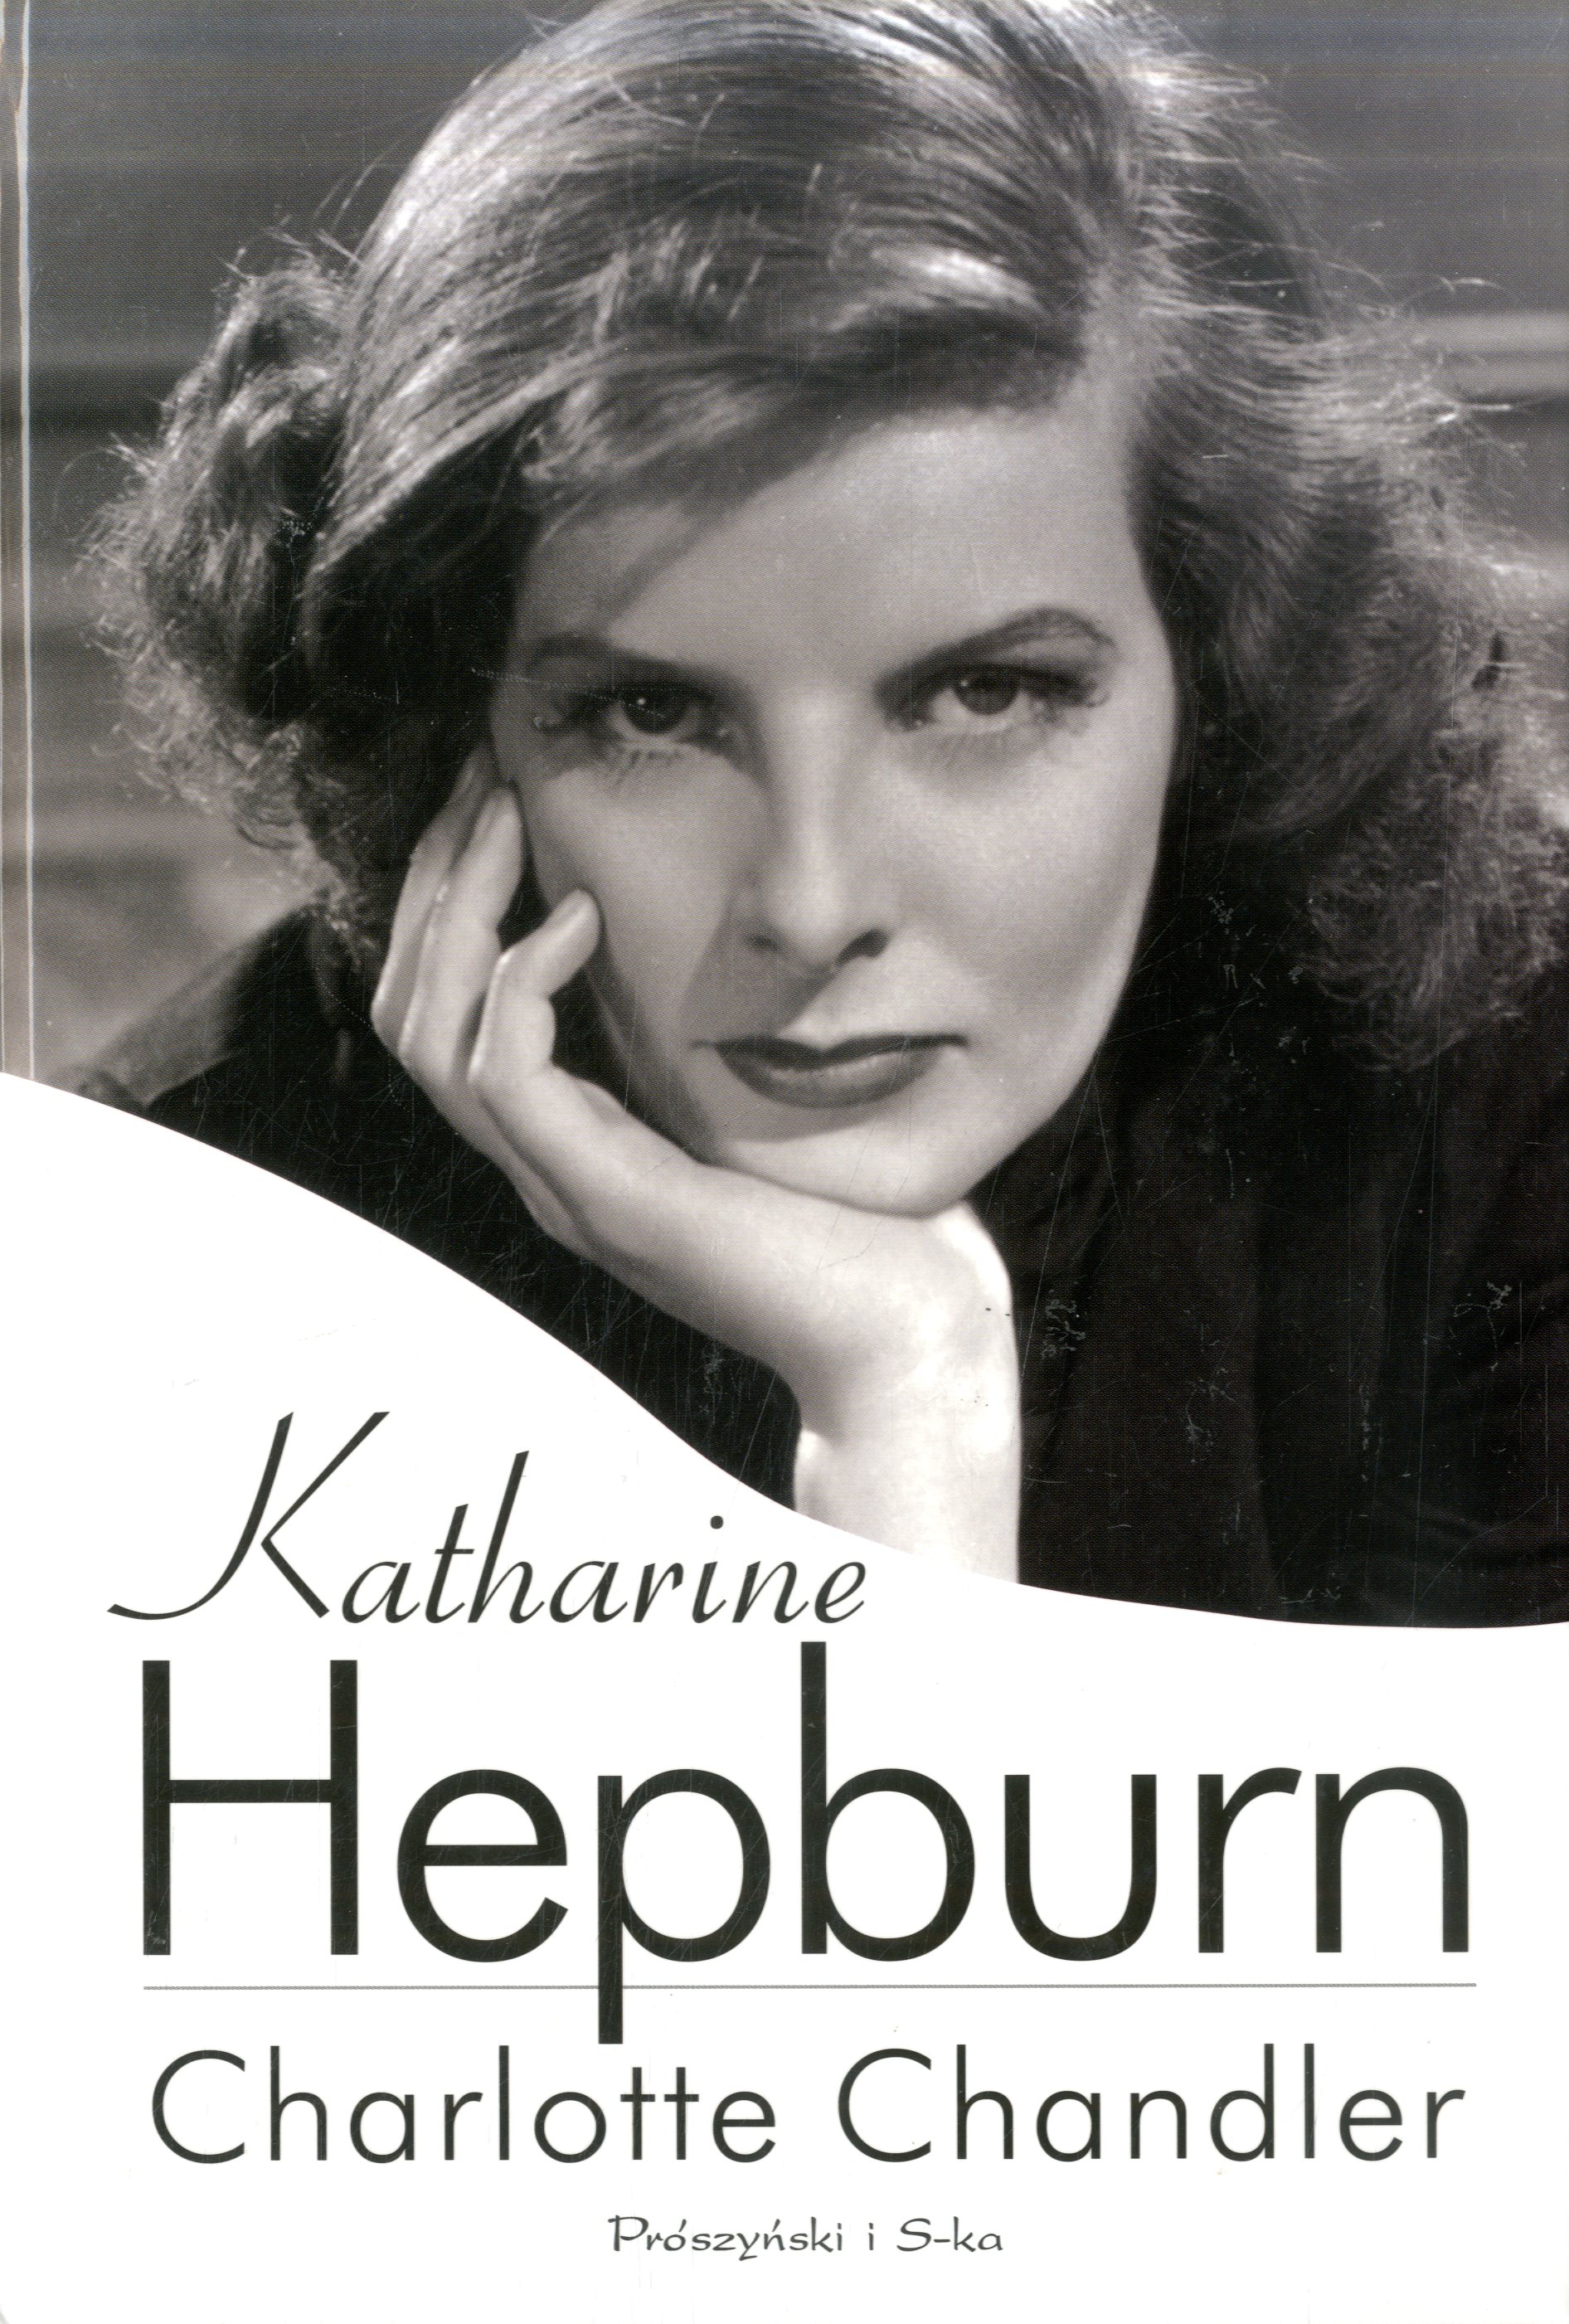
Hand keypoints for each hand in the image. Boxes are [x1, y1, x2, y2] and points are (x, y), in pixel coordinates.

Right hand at [372, 758, 1020, 1573]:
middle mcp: (547, 1168)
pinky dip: (522, 980)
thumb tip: (730, 927)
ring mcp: (565, 1190)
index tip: (499, 799)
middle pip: (414, 1015)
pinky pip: (506, 1076)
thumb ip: (719, 1033)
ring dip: (458, 911)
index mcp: (575, 1145)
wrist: (907, 1336)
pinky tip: (579, 914)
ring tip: (510, 818)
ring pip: (433, 1038)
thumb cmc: (866, 1220)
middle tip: (484, 779)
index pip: (449, 1018)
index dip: (452, 905)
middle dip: (435, 885)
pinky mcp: (608, 1200)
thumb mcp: (772, 1104)